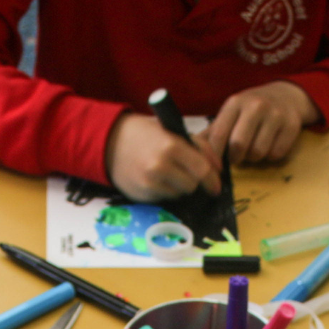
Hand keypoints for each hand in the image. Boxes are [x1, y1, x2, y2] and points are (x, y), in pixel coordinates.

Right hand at [105, 114, 221, 202]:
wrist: (110, 141)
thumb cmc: (145, 133)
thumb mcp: (174, 130)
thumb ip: (199, 146)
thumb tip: (218, 169)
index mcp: (171, 146)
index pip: (202, 170)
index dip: (212, 180)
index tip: (216, 186)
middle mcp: (160, 166)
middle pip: (192, 186)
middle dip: (193, 180)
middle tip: (186, 172)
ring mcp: (149, 183)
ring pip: (179, 194)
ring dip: (179, 186)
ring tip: (167, 172)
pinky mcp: (142, 194)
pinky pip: (164, 198)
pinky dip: (165, 190)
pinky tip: (156, 178)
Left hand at [203, 81, 317, 165]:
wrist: (286, 96)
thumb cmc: (251, 109)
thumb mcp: (231, 113)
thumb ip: (213, 132)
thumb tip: (191, 150)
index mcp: (235, 103)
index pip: (219, 134)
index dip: (215, 154)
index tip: (214, 165)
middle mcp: (256, 106)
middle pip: (239, 145)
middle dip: (236, 158)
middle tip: (237, 157)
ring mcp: (276, 115)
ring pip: (258, 152)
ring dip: (254, 158)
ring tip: (254, 149)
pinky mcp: (292, 126)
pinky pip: (276, 154)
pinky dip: (271, 156)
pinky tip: (270, 145)